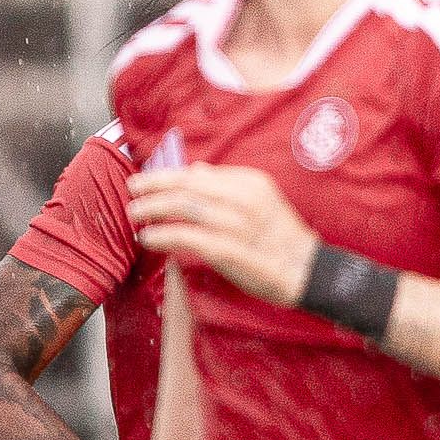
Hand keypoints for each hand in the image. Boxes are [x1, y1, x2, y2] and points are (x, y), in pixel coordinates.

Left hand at [127, 165, 319, 306]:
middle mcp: (244, 199)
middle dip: (154, 186)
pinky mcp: (229, 250)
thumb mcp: (262, 200)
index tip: (148, 180)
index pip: (199, 173)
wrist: (307, 271)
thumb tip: (195, 169)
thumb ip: (228, 184)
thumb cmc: (281, 237)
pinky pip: (187, 237)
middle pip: (187, 185)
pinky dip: (163, 236)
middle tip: (132, 189)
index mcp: (251, 182)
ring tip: (135, 213)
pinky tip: (149, 238)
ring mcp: (237, 225)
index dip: (168, 175)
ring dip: (153, 209)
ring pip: (184, 208)